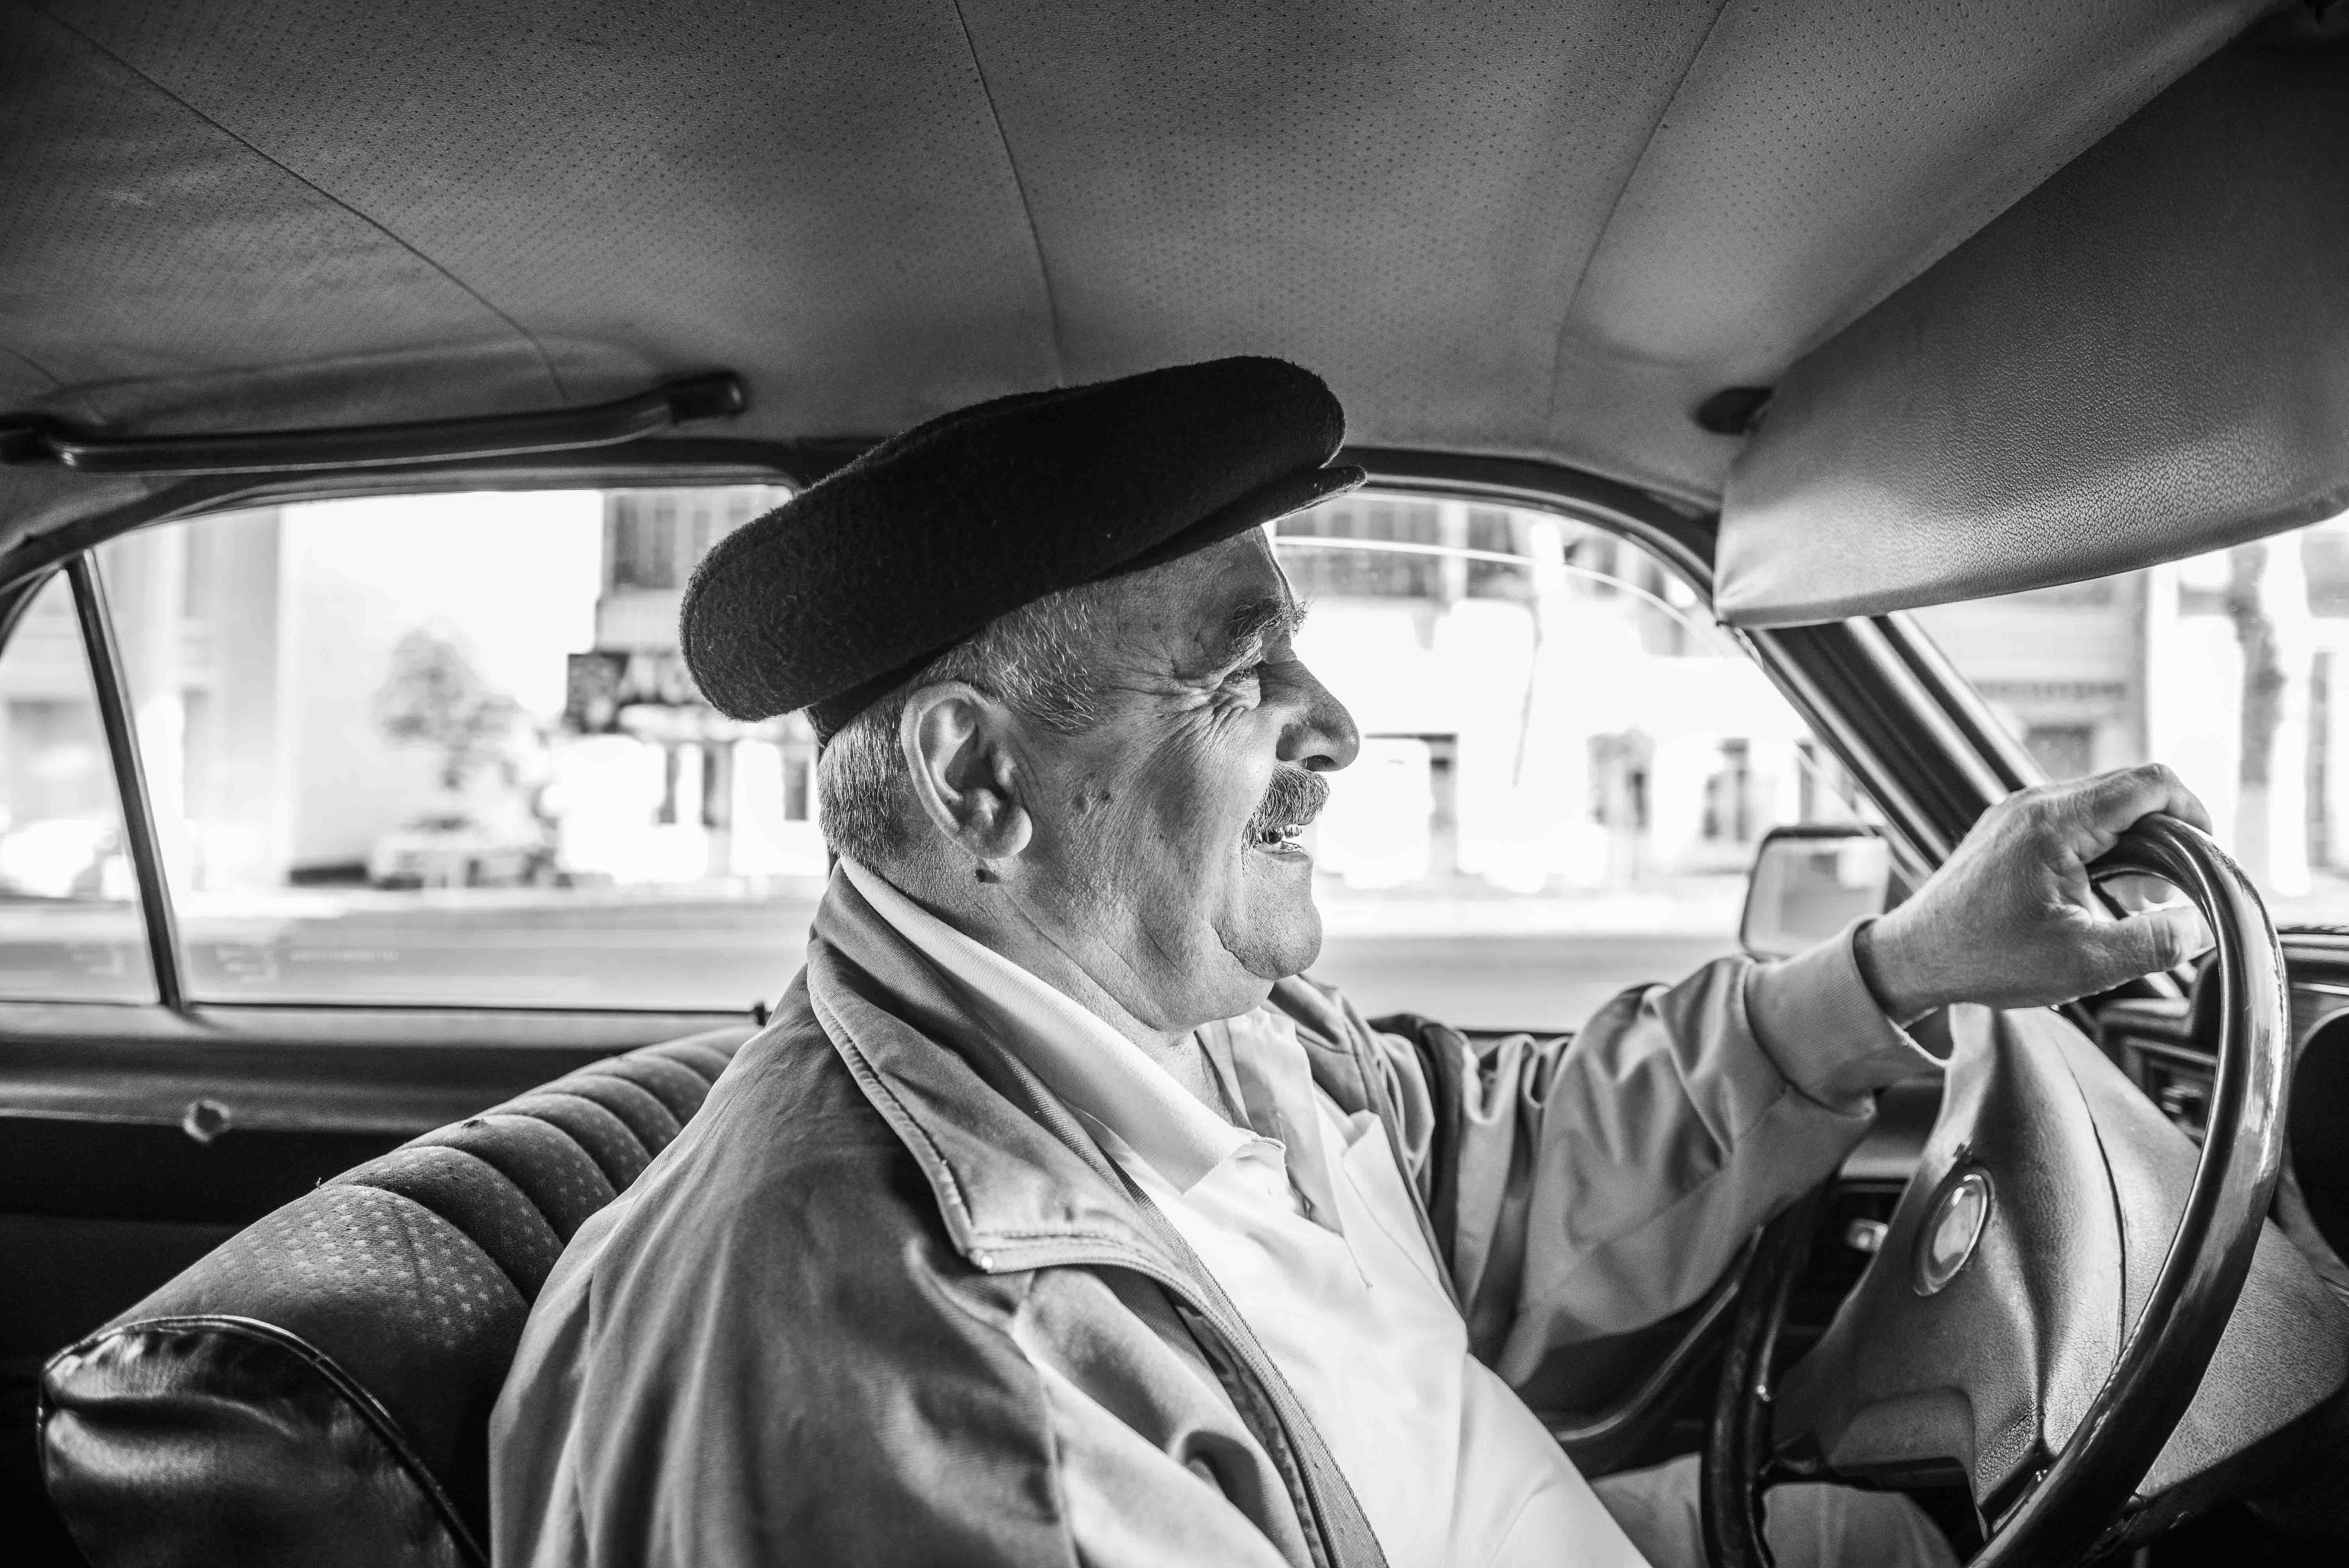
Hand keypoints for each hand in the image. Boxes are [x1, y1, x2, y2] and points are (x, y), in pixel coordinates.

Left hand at [1856, 764, 2216, 1023]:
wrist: (1913, 956)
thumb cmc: (1986, 959)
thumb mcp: (2083, 964)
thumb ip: (2154, 943)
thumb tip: (2205, 923)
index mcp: (2053, 821)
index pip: (2150, 784)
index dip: (2194, 814)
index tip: (2207, 859)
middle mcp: (2035, 802)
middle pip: (2131, 790)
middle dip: (2168, 835)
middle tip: (2175, 890)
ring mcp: (2019, 811)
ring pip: (2106, 806)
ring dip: (2136, 844)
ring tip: (2141, 899)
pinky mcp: (2011, 827)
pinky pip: (2076, 819)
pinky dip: (2104, 847)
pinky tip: (2105, 892)